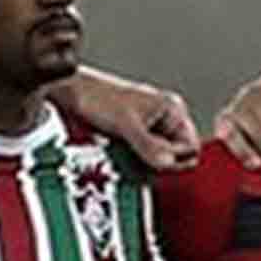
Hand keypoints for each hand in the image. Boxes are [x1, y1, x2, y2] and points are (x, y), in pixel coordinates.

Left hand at [62, 71, 206, 170]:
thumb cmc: (96, 97)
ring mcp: (149, 130)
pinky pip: (141, 160)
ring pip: (157, 161)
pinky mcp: (134, 139)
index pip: (191, 147)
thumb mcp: (126, 123)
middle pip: (175, 157)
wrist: (70, 94)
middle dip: (157, 165)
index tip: (158, 165)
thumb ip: (148, 145)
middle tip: (138, 164)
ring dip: (142, 166)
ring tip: (125, 159)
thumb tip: (168, 164)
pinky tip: (119, 160)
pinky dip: (132, 165)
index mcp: (172, 110)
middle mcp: (164, 120)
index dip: (176, 160)